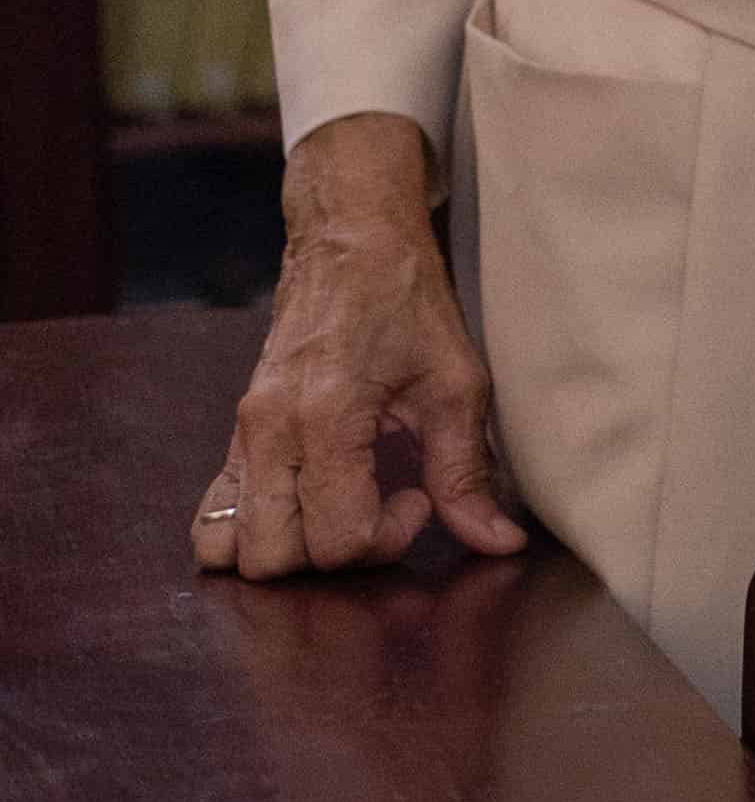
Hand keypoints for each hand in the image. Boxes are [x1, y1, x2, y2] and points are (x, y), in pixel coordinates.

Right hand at [196, 113, 524, 579]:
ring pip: (231, 548)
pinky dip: (252, 534)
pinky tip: (310, 503)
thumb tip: (498, 543)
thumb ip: (467, 472)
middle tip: (383, 507)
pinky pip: (210, 518)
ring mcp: (241, 436)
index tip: (419, 496)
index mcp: (324, 418)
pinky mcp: (233, 437)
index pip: (335, 539)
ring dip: (292, 551)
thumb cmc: (407, 303)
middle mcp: (268, 433)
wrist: (349, 243)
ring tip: (345, 507)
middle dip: (336, 556)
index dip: (386, 539)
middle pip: (274, 558)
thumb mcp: (455, 384)